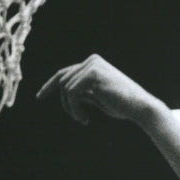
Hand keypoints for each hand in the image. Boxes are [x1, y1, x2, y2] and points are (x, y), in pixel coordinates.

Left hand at [37, 54, 157, 125]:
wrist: (139, 107)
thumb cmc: (122, 105)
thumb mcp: (99, 98)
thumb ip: (84, 92)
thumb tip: (67, 93)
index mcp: (94, 64)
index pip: (65, 72)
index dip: (50, 85)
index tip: (39, 96)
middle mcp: (92, 61)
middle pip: (63, 80)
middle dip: (64, 101)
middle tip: (76, 118)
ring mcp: (92, 66)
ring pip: (66, 88)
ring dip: (71, 108)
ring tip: (83, 119)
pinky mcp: (92, 75)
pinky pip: (72, 93)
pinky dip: (74, 109)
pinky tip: (85, 118)